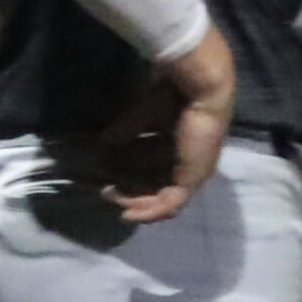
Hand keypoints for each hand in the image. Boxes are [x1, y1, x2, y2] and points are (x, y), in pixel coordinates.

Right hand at [109, 26, 234, 224]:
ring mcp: (194, 173)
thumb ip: (125, 130)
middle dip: (132, 193)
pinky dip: (150, 211)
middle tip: (108, 192)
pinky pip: (171, 204)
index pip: (157, 171)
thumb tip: (104, 143)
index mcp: (182, 147)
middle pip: (160, 188)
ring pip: (164, 199)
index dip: (134, 177)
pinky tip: (129, 212)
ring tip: (115, 200)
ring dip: (138, 203)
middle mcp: (191, 163)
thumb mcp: (141, 115)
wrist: (197, 89)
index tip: (110, 179)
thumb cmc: (172, 94)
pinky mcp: (193, 179)